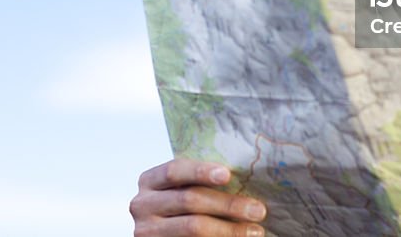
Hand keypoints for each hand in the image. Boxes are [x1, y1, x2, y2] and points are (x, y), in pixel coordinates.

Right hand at [130, 158, 267, 236]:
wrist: (163, 236)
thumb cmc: (179, 209)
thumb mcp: (179, 191)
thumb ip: (198, 183)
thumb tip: (243, 175)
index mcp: (149, 181)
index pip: (174, 170)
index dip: (200, 171)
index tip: (227, 175)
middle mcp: (142, 205)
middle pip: (189, 200)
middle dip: (227, 204)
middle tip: (258, 210)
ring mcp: (146, 231)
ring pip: (193, 227)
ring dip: (229, 229)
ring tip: (255, 230)